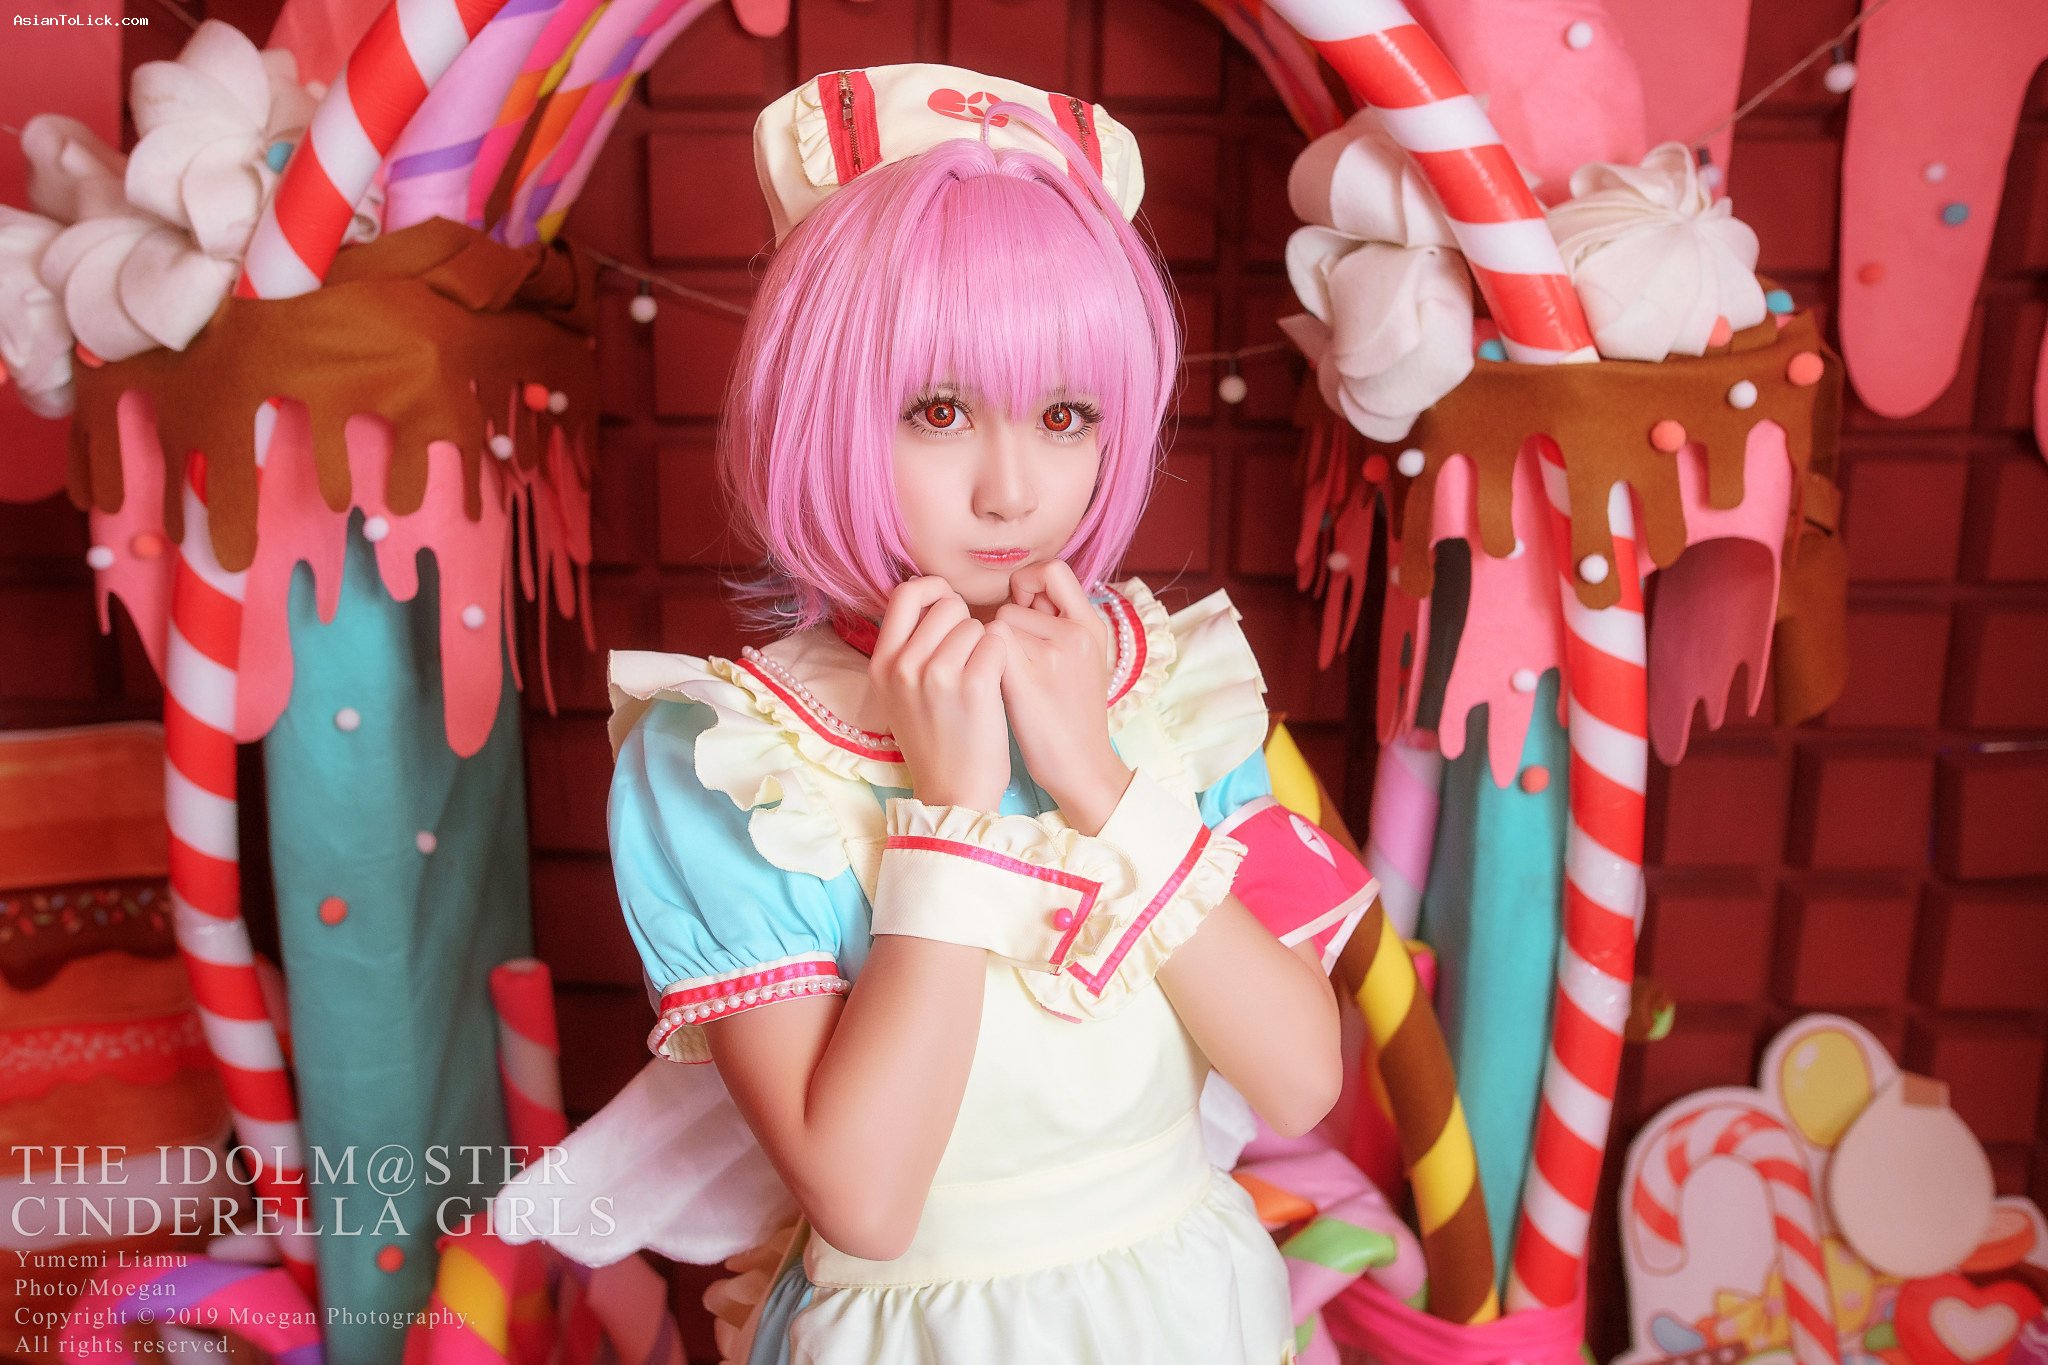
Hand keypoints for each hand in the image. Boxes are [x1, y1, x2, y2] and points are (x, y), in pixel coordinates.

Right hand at [868, 577, 1009, 809]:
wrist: (954, 793)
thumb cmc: (936, 740)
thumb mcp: (900, 693)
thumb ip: (907, 648)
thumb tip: (930, 596)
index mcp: (881, 663)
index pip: (905, 593)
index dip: (934, 591)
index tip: (950, 610)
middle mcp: (903, 664)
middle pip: (946, 604)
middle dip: (966, 623)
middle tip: (970, 658)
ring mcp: (936, 674)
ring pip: (975, 623)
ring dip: (986, 645)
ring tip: (980, 679)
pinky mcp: (973, 685)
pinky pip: (997, 643)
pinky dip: (1003, 660)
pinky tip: (996, 686)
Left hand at [985, 561, 1130, 834]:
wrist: (1081, 767)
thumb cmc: (1072, 716)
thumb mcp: (1083, 660)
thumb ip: (1058, 625)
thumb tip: (1021, 596)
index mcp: (1092, 625)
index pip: (1053, 571)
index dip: (1029, 583)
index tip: (1021, 613)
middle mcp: (1077, 632)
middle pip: (1016, 600)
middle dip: (1005, 624)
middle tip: (1013, 658)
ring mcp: (1055, 653)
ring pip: (997, 623)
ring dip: (991, 646)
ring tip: (1010, 680)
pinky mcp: (1028, 676)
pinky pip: (989, 644)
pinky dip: (984, 661)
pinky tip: (995, 687)